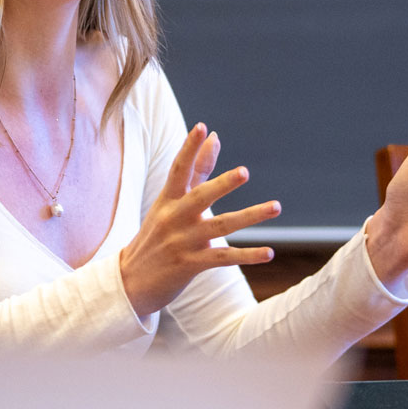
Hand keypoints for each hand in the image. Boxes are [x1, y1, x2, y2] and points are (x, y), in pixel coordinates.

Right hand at [119, 123, 279, 316]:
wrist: (131, 280)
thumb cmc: (157, 234)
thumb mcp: (170, 202)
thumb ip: (196, 169)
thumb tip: (215, 136)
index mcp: (167, 199)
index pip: (179, 169)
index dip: (189, 148)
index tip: (201, 127)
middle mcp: (174, 218)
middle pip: (200, 197)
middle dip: (222, 185)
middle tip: (244, 172)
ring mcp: (182, 242)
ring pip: (221, 226)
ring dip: (250, 216)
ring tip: (276, 206)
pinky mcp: (190, 265)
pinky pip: (224, 257)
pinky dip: (247, 255)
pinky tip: (269, 252)